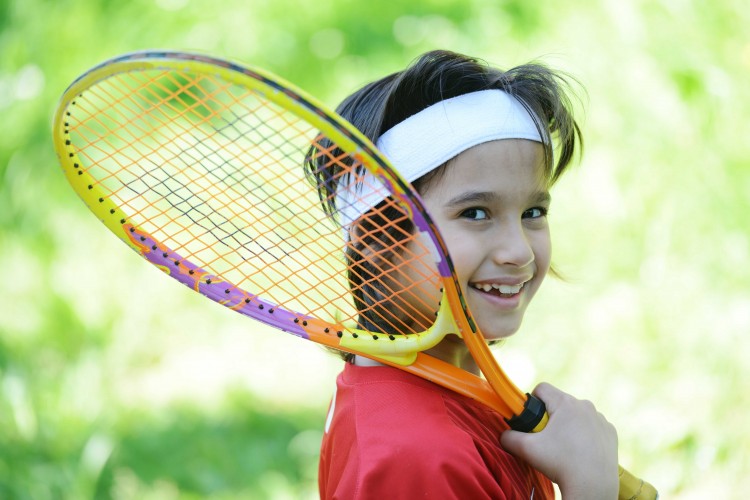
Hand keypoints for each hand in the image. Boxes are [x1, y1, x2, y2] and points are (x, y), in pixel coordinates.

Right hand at [500, 383, 618, 499]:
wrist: (593, 486)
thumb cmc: (560, 464)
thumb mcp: (527, 449)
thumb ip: (509, 437)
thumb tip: (503, 435)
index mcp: (565, 403)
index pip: (542, 388)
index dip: (533, 402)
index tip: (533, 420)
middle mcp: (585, 405)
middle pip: (559, 403)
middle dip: (550, 417)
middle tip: (547, 440)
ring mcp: (600, 419)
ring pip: (576, 415)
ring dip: (568, 425)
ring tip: (565, 448)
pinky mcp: (610, 432)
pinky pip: (592, 426)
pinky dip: (585, 435)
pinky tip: (581, 452)